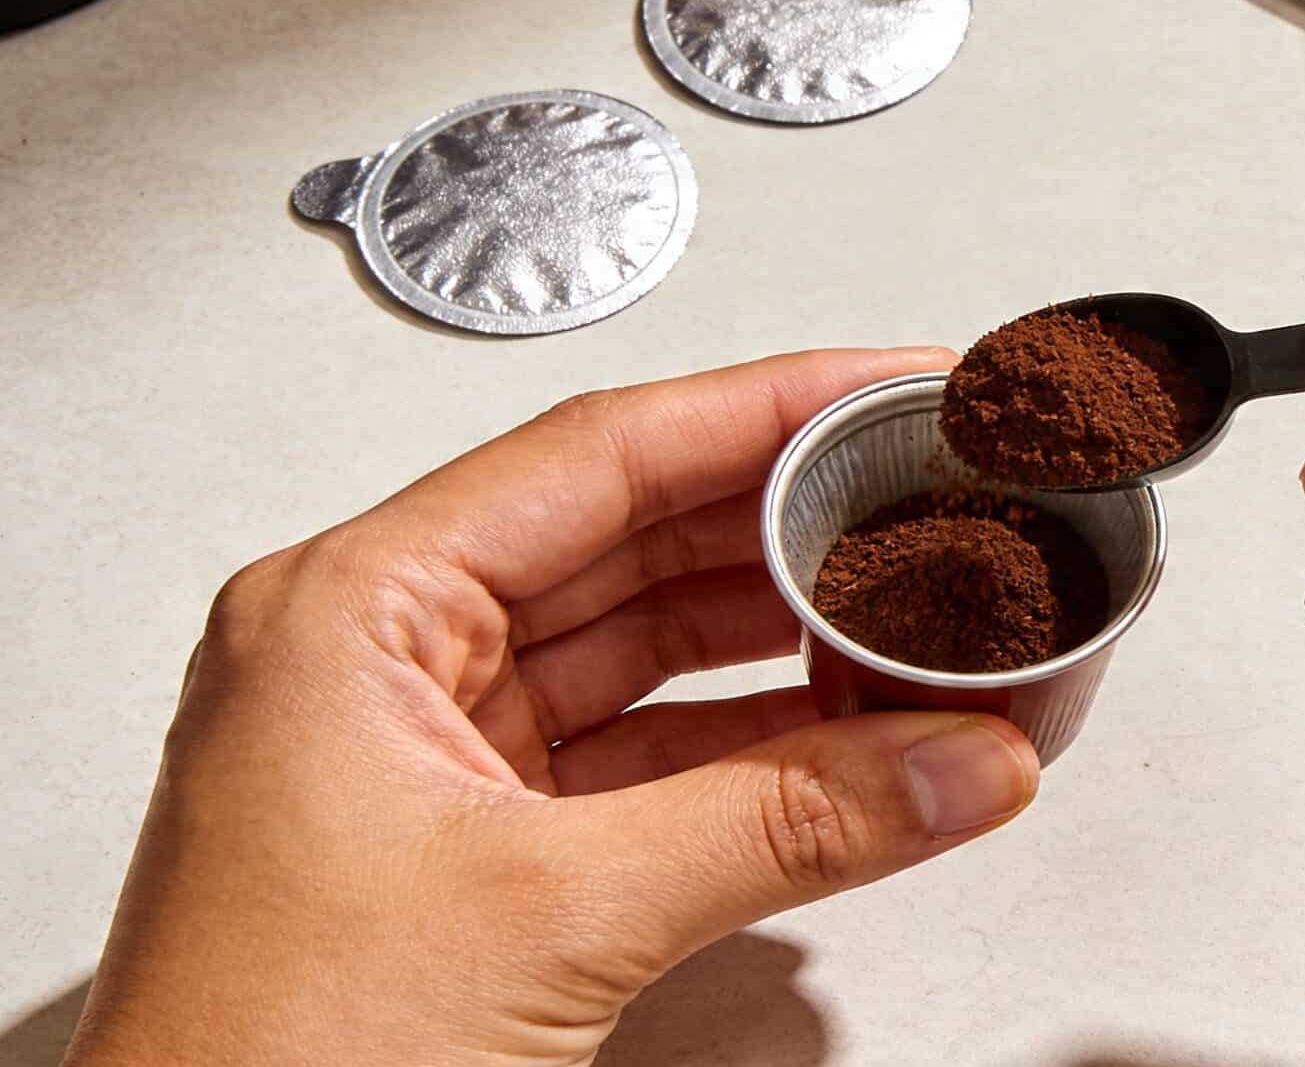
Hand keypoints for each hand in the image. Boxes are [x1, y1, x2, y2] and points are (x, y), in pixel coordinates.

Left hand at [64, 348, 1040, 1066]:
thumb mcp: (555, 917)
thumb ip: (786, 825)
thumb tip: (955, 759)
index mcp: (349, 614)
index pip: (597, 454)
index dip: (765, 408)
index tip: (885, 387)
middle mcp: (378, 662)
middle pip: (628, 539)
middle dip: (791, 528)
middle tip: (924, 496)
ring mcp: (425, 757)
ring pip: (643, 652)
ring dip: (782, 645)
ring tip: (912, 617)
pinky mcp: (471, 849)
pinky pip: (640, 758)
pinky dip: (750, 751)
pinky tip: (848, 741)